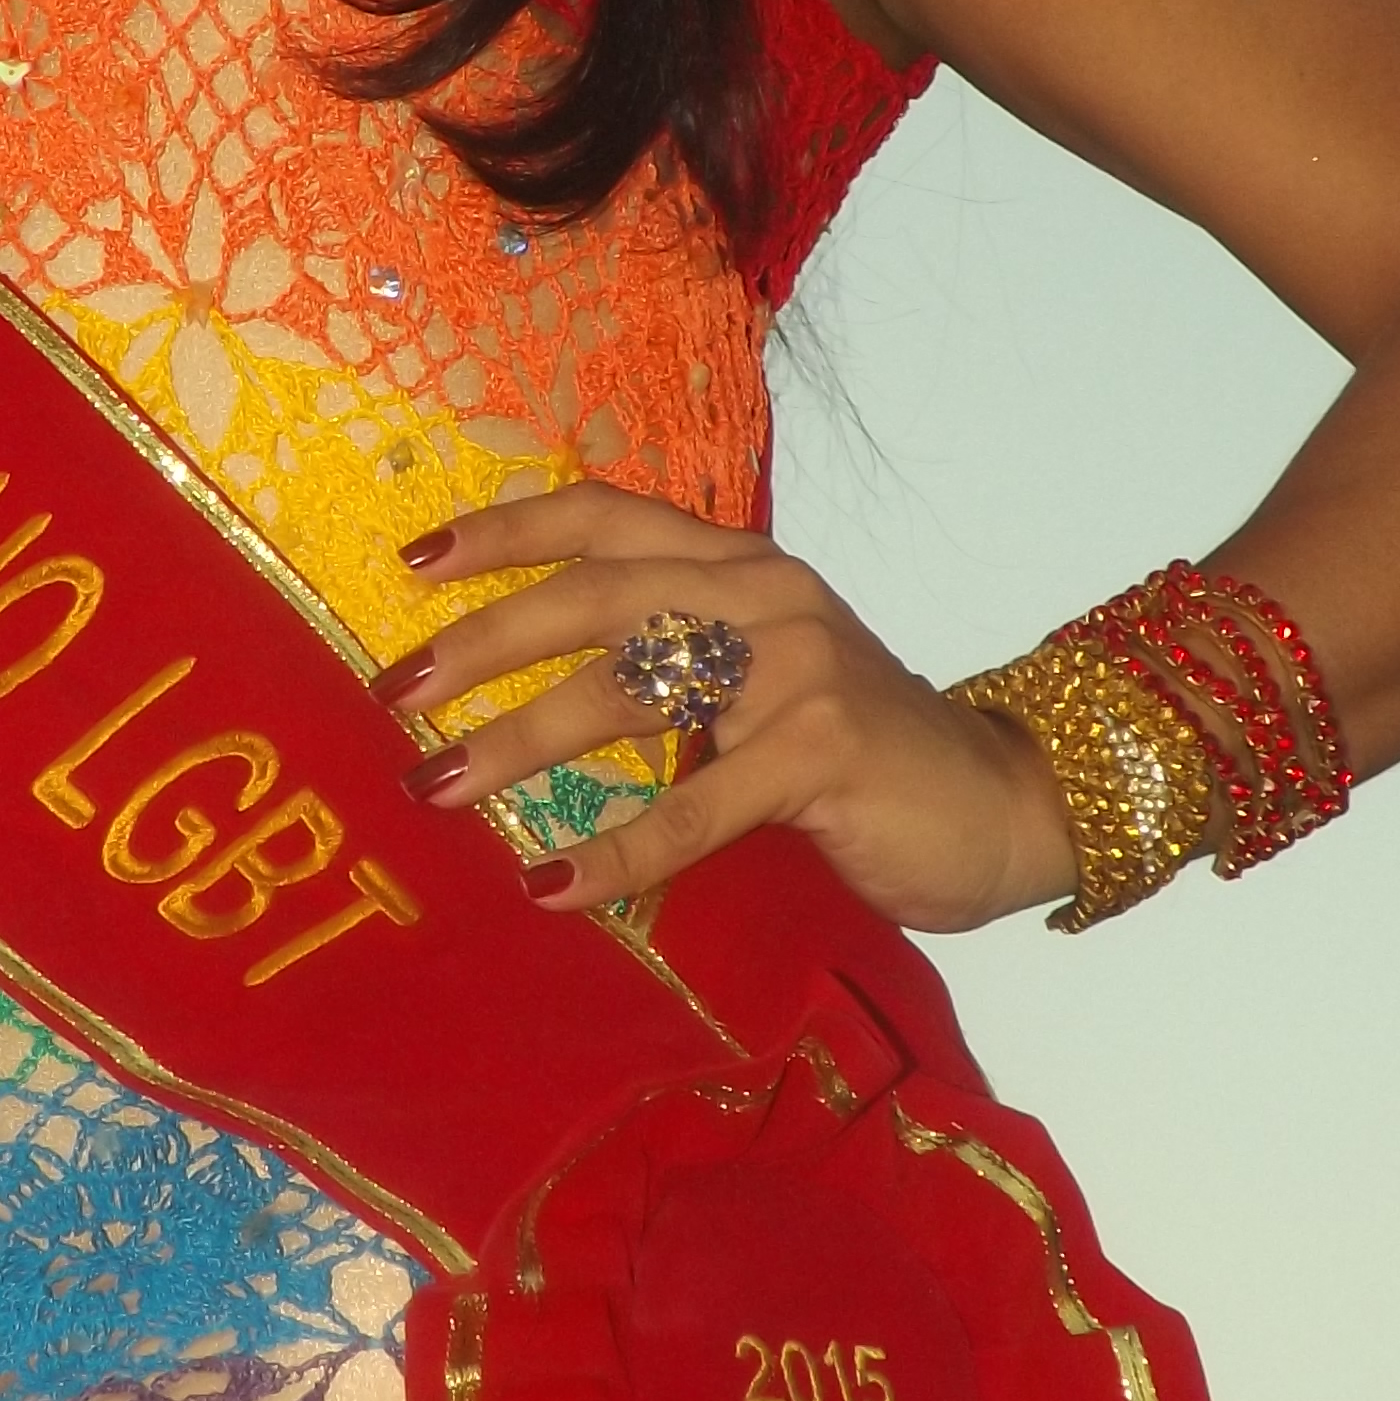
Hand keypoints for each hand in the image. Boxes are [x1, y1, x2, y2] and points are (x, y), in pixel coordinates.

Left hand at [384, 484, 1078, 934]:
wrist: (1003, 803)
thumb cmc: (858, 752)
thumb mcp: (762, 677)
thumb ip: (674, 658)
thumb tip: (525, 685)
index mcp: (741, 565)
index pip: (607, 517)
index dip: (507, 532)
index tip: (413, 564)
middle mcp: (764, 596)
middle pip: (596, 595)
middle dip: (483, 641)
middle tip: (396, 691)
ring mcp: (797, 668)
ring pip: (627, 691)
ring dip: (518, 740)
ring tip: (440, 786)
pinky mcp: (822, 751)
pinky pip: (692, 807)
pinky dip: (614, 849)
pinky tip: (550, 884)